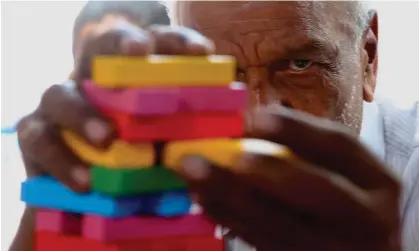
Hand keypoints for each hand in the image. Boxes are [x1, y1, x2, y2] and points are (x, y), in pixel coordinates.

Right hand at [16, 23, 213, 191]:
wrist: (86, 173)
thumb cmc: (136, 145)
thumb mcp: (164, 130)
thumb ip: (188, 124)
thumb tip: (231, 132)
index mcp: (130, 72)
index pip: (157, 43)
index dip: (179, 43)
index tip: (203, 51)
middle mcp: (93, 78)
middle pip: (100, 47)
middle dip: (121, 44)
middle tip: (138, 53)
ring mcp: (61, 103)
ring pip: (59, 93)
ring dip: (82, 112)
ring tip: (105, 137)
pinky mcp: (36, 134)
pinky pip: (39, 140)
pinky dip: (60, 160)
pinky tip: (84, 182)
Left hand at [178, 107, 401, 250]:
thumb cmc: (348, 202)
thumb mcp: (347, 175)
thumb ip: (309, 151)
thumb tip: (249, 123)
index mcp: (378, 181)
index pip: (340, 145)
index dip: (297, 128)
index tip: (256, 116)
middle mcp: (366, 217)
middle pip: (315, 189)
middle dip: (266, 168)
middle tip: (228, 154)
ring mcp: (335, 248)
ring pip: (279, 222)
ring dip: (230, 195)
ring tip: (195, 172)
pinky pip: (262, 243)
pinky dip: (229, 218)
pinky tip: (205, 198)